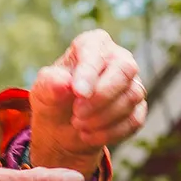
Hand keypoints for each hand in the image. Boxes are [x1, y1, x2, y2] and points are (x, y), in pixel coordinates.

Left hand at [30, 30, 147, 171]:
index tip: (78, 93)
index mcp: (92, 44)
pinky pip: (134, 120)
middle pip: (124, 70)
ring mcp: (132, 83)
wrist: (62, 128)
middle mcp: (118, 58)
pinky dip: (110, 132)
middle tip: (77, 115)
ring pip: (131, 97)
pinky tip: (88, 136)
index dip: (89, 73)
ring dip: (102, 118)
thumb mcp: (43, 91)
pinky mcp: (138, 108)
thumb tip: (64, 83)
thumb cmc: (53, 99)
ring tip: (78, 125)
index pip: (96, 51)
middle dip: (101, 96)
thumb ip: (50, 84)